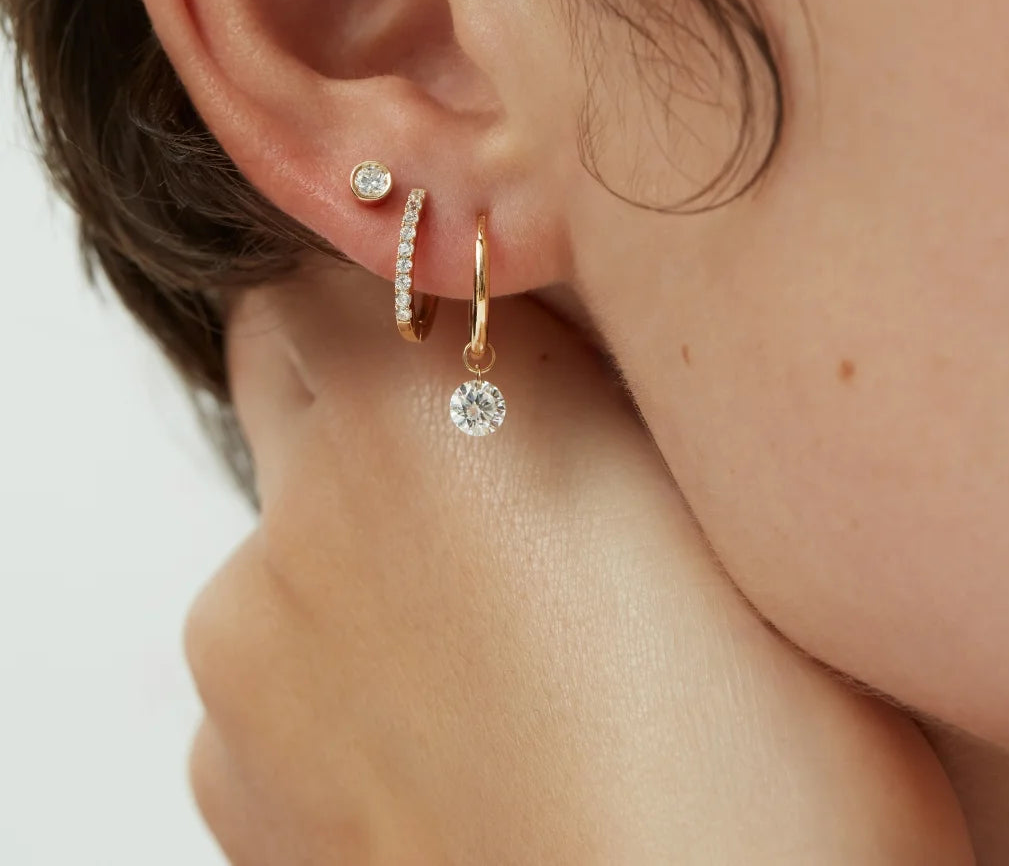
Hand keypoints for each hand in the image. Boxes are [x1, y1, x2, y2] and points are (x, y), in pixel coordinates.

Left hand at [184, 256, 972, 863]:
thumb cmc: (757, 752)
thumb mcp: (697, 491)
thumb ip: (570, 372)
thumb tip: (521, 317)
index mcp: (417, 401)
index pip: (337, 252)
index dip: (406, 278)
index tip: (468, 313)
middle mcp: (297, 507)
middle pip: (283, 363)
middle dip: (361, 381)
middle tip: (483, 460)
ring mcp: (245, 652)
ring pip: (287, 531)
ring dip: (359, 545)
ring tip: (500, 646)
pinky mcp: (230, 779)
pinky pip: (274, 669)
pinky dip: (341, 674)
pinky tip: (458, 739)